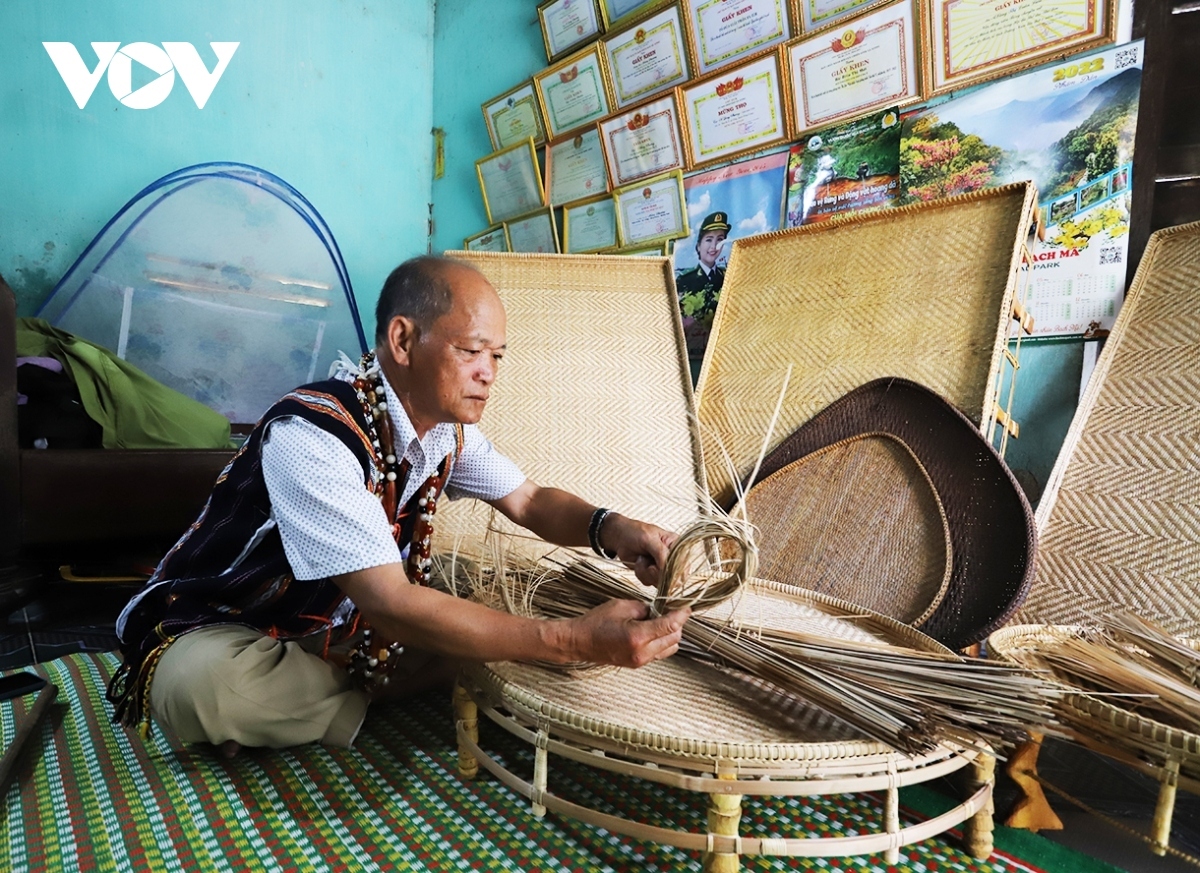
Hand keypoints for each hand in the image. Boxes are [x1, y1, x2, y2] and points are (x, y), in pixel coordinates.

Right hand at [566, 599, 688, 667]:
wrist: (580, 642)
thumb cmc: (596, 622)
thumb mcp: (621, 606)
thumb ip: (645, 608)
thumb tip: (660, 611)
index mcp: (637, 636)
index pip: (670, 626)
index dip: (681, 615)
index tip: (686, 607)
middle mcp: (641, 653)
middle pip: (674, 638)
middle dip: (676, 624)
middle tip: (669, 610)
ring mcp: (640, 661)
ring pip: (670, 648)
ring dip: (670, 634)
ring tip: (658, 622)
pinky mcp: (638, 664)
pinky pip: (659, 653)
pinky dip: (661, 642)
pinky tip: (650, 631)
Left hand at [601, 514, 676, 587]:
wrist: (620, 537)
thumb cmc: (635, 532)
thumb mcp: (649, 539)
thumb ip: (661, 553)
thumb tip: (669, 569)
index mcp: (677, 546)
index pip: (683, 565)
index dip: (672, 571)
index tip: (658, 567)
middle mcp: (673, 558)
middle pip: (673, 577)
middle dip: (656, 572)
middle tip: (648, 563)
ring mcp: (663, 567)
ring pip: (661, 582)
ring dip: (647, 573)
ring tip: (641, 559)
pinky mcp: (653, 574)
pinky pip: (650, 582)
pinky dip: (642, 575)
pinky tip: (639, 563)